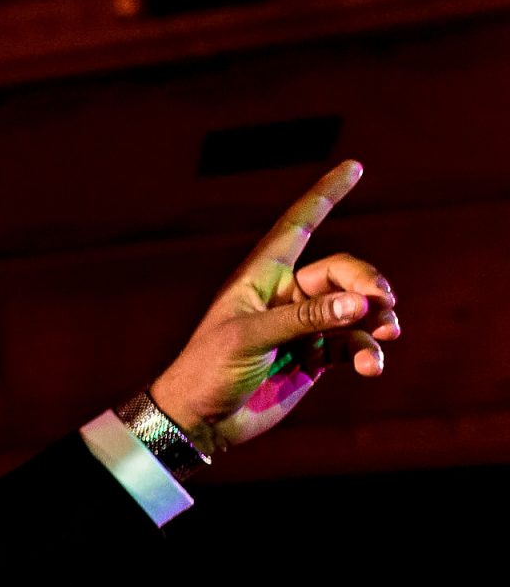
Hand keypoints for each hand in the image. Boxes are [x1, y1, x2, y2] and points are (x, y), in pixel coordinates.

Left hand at [149, 161, 398, 455]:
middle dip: (369, 283)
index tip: (354, 167)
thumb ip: (304, 319)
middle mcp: (287, 296)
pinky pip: (356, 343)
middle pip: (344, 272)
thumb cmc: (208, 369)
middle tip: (382, 302)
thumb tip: (358, 303)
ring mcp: (304, 326)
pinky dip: (370, 350)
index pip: (297, 226)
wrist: (200, 420)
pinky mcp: (316, 356)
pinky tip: (372, 365)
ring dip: (377, 319)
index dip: (324, 196)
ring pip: (357, 309)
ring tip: (386, 334)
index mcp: (260, 277)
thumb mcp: (248, 338)